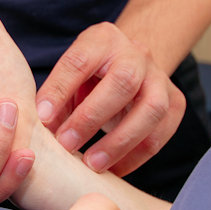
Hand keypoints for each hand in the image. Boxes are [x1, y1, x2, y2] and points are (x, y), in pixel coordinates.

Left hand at [35, 22, 185, 175]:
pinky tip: (113, 170)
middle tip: (66, 145)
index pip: (79, 61)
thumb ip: (53, 99)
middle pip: (123, 82)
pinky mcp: (175, 102)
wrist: (129, 65)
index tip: (42, 119)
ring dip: (120, 141)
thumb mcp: (68, 77)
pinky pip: (162, 132)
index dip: (60, 90)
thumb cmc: (88, 77)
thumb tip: (35, 132)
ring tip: (92, 164)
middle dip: (91, 117)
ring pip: (151, 109)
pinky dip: (137, 156)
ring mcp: (160, 77)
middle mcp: (136, 54)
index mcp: (101, 40)